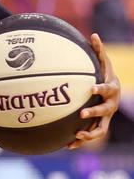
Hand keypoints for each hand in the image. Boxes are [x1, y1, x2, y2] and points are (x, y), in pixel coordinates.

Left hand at [68, 33, 120, 148]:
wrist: (113, 90)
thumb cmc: (104, 73)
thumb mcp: (103, 61)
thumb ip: (98, 50)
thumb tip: (93, 34)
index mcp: (111, 89)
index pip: (108, 89)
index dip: (101, 89)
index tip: (91, 88)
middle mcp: (110, 105)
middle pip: (105, 111)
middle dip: (94, 113)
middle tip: (82, 114)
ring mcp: (105, 117)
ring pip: (100, 129)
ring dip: (89, 134)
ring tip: (76, 135)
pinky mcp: (98, 125)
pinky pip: (90, 136)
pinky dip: (80, 142)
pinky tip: (66, 145)